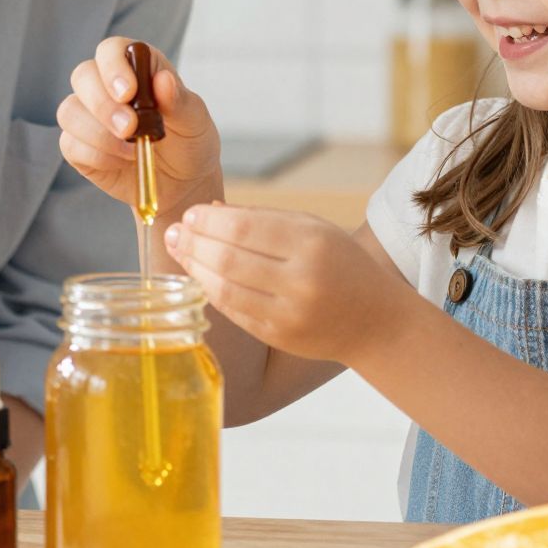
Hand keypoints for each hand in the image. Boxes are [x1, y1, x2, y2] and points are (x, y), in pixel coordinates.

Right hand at [57, 36, 221, 216]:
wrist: (183, 183)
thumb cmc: (189, 143)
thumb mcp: (195, 121)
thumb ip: (180, 101)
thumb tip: (163, 80)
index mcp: (136, 68)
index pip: (111, 50)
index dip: (113, 66)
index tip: (128, 92)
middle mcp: (106, 86)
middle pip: (82, 76)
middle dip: (102, 104)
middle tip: (129, 128)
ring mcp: (88, 116)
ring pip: (69, 111)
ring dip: (98, 133)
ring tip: (131, 150)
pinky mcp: (79, 146)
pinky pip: (70, 144)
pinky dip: (97, 156)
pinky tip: (122, 162)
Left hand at [166, 204, 406, 364]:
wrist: (374, 320)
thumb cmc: (339, 264)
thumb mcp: (312, 228)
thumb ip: (263, 218)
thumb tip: (210, 211)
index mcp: (311, 243)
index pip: (244, 227)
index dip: (209, 221)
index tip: (191, 214)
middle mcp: (301, 279)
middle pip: (228, 259)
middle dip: (194, 243)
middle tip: (173, 232)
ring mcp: (289, 313)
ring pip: (224, 289)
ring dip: (194, 268)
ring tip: (179, 251)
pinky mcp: (278, 336)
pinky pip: (233, 311)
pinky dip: (210, 291)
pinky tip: (198, 276)